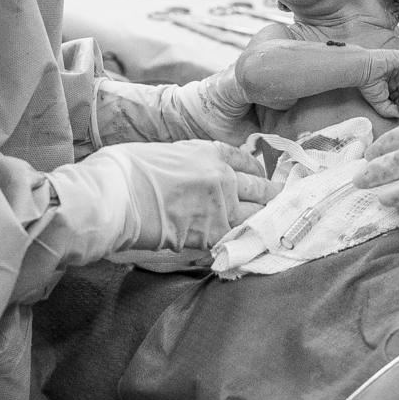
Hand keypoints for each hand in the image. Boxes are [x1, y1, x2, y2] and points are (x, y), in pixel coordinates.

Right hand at [50, 139, 276, 259]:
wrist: (116, 195)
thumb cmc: (128, 169)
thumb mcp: (166, 153)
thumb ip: (188, 165)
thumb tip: (191, 177)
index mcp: (211, 152)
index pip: (247, 160)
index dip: (257, 171)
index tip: (261, 178)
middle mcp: (224, 177)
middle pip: (262, 189)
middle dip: (273, 198)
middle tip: (282, 205)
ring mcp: (221, 207)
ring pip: (258, 216)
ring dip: (267, 222)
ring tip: (276, 228)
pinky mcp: (211, 235)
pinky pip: (237, 240)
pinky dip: (245, 244)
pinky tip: (251, 247)